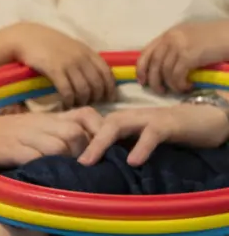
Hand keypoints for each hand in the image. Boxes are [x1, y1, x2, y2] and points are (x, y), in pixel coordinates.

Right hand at [0, 107, 104, 167]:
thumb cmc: (7, 132)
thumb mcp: (36, 126)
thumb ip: (59, 131)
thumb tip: (90, 145)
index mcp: (49, 117)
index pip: (86, 114)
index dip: (100, 129)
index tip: (104, 147)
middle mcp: (40, 123)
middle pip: (75, 132)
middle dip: (86, 152)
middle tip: (85, 168)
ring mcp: (25, 135)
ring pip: (59, 145)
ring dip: (67, 161)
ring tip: (67, 173)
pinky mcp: (11, 149)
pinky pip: (35, 158)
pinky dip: (46, 167)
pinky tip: (47, 175)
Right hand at [2, 22, 116, 108]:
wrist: (26, 37)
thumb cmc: (48, 42)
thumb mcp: (71, 46)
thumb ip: (84, 58)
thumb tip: (96, 77)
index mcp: (87, 51)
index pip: (106, 73)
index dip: (110, 89)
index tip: (108, 99)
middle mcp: (81, 57)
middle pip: (97, 84)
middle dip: (96, 98)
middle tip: (91, 105)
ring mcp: (68, 63)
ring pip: (84, 89)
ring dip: (82, 101)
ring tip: (77, 105)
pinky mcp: (54, 70)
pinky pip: (67, 90)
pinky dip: (69, 100)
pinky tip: (66, 103)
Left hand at [79, 103, 228, 165]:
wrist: (211, 118)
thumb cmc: (179, 131)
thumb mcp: (149, 139)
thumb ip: (130, 146)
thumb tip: (109, 164)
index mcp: (129, 120)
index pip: (99, 125)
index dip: (82, 138)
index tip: (68, 157)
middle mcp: (134, 116)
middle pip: (102, 123)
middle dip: (85, 140)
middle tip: (72, 161)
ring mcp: (151, 117)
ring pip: (119, 124)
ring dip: (102, 142)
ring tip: (89, 161)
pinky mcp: (170, 124)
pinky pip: (152, 133)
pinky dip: (141, 146)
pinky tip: (133, 161)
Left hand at [138, 21, 228, 93]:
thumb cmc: (213, 38)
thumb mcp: (188, 38)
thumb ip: (174, 47)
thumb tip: (163, 66)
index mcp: (168, 34)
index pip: (146, 51)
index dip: (141, 68)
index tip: (142, 80)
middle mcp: (170, 39)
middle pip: (153, 62)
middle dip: (153, 79)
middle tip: (158, 91)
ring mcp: (179, 46)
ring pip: (165, 70)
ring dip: (169, 84)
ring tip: (177, 90)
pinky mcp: (190, 56)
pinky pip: (177, 74)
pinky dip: (180, 84)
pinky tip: (187, 87)